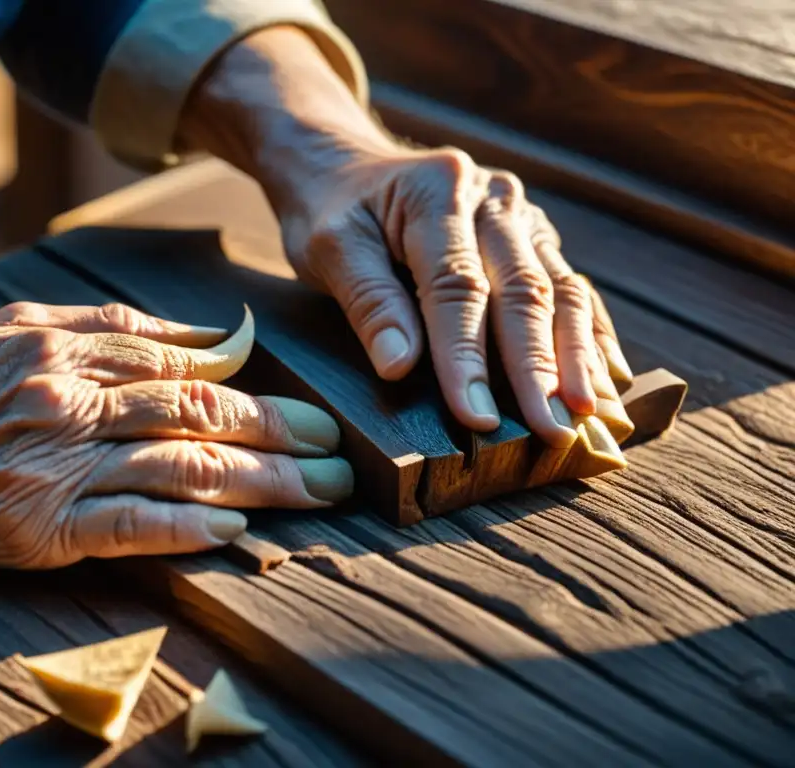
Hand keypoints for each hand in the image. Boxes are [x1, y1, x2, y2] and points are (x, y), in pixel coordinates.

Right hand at [0, 303, 350, 566]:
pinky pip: (128, 525)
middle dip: (279, 436)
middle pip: (200, 417)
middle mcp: (77, 404)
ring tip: (316, 496)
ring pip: (179, 470)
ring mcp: (60, 466)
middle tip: (335, 456)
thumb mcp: (28, 323)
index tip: (313, 416)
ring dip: (258, 484)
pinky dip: (187, 530)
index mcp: (77, 352)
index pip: (190, 370)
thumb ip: (122, 327)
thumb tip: (214, 338)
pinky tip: (237, 534)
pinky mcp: (40, 526)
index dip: (260, 394)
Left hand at [179, 26, 633, 446]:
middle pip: (523, 289)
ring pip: (560, 289)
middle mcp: (492, 197)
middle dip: (539, 368)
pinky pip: (569, 287)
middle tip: (552, 431)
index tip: (476, 416)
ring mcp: (520, 215)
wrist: (347, 168)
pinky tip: (608, 379)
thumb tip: (401, 367)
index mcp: (438, 192)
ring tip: (591, 414)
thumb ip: (368, 303)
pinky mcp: (533, 237)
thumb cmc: (332, 212)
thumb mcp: (329, 249)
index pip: (456, 286)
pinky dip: (591, 334)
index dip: (467, 356)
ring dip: (577, 357)